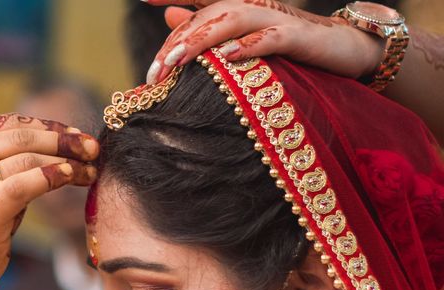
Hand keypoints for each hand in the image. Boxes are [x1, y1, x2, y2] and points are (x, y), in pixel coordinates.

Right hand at [0, 114, 97, 289]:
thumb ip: (4, 159)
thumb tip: (61, 141)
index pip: (7, 124)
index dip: (47, 126)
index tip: (77, 135)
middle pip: (18, 137)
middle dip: (61, 139)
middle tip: (92, 148)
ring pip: (23, 159)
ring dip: (63, 162)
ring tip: (88, 169)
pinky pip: (20, 187)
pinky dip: (49, 178)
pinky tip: (68, 177)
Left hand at [142, 0, 384, 84]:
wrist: (347, 49)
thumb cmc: (290, 47)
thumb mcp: (243, 40)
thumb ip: (207, 28)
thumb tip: (170, 17)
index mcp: (237, 8)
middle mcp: (252, 6)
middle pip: (206, 17)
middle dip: (176, 44)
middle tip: (153, 73)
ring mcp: (274, 18)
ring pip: (230, 21)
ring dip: (200, 42)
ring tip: (175, 62)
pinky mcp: (297, 36)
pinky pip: (269, 37)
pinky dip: (248, 46)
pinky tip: (227, 57)